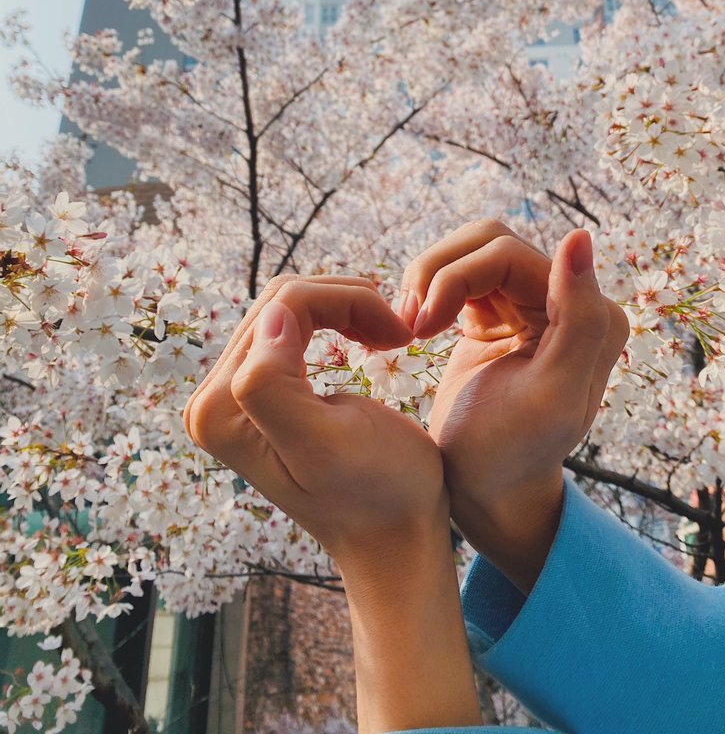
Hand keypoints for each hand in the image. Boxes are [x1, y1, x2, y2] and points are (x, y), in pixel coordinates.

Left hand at [182, 274, 444, 564]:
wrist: (393, 534)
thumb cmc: (377, 492)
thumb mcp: (326, 443)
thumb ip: (273, 384)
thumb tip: (271, 318)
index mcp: (219, 411)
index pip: (283, 308)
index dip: (348, 305)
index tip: (400, 337)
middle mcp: (212, 400)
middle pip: (281, 301)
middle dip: (347, 302)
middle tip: (398, 332)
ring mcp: (233, 395)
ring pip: (289, 304)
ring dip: (346, 307)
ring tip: (388, 335)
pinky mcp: (259, 390)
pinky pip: (292, 323)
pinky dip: (337, 319)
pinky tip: (366, 338)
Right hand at [400, 219, 629, 591]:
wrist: (484, 492)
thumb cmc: (510, 456)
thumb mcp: (549, 398)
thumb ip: (578, 320)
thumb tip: (579, 237)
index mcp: (591, 315)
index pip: (509, 254)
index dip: (455, 277)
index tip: (421, 328)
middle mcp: (568, 299)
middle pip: (487, 242)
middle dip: (438, 274)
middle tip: (409, 326)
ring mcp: (532, 302)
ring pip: (470, 250)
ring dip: (429, 279)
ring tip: (407, 328)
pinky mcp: (498, 310)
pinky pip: (459, 272)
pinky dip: (430, 292)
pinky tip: (414, 329)